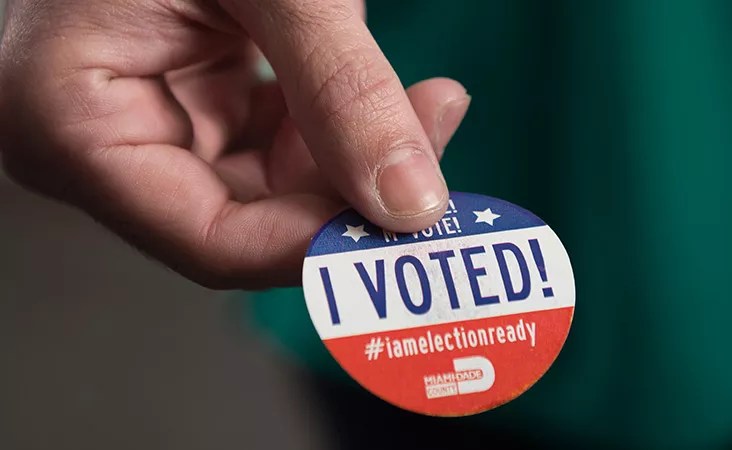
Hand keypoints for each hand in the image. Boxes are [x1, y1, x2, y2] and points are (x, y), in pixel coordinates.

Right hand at [0, 0, 469, 288]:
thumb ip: (339, 84)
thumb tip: (409, 199)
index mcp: (75, 125)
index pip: (211, 242)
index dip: (318, 245)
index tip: (411, 223)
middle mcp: (104, 144)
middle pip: (251, 219)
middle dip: (353, 191)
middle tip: (438, 145)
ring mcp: (153, 122)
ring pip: (277, 186)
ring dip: (355, 153)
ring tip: (430, 103)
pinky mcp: (195, 101)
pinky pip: (276, 143)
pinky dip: (334, 125)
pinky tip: (385, 95)